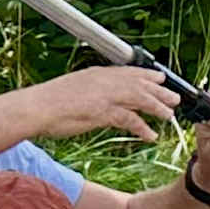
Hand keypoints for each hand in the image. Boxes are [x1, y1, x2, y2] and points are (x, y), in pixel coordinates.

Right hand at [20, 64, 184, 145]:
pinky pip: (130, 120)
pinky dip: (142, 128)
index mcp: (97, 74)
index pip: (128, 72)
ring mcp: (104, 95)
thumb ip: (91, 93)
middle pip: (139, 83)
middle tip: (174, 98)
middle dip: (159, 90)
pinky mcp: (103, 111)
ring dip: (156, 107)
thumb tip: (101, 101)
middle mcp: (104, 81)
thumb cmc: (47, 103)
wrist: (35, 107)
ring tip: (169, 116)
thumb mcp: (73, 91)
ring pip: (140, 98)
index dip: (146, 75)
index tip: (160, 77)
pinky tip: (150, 136)